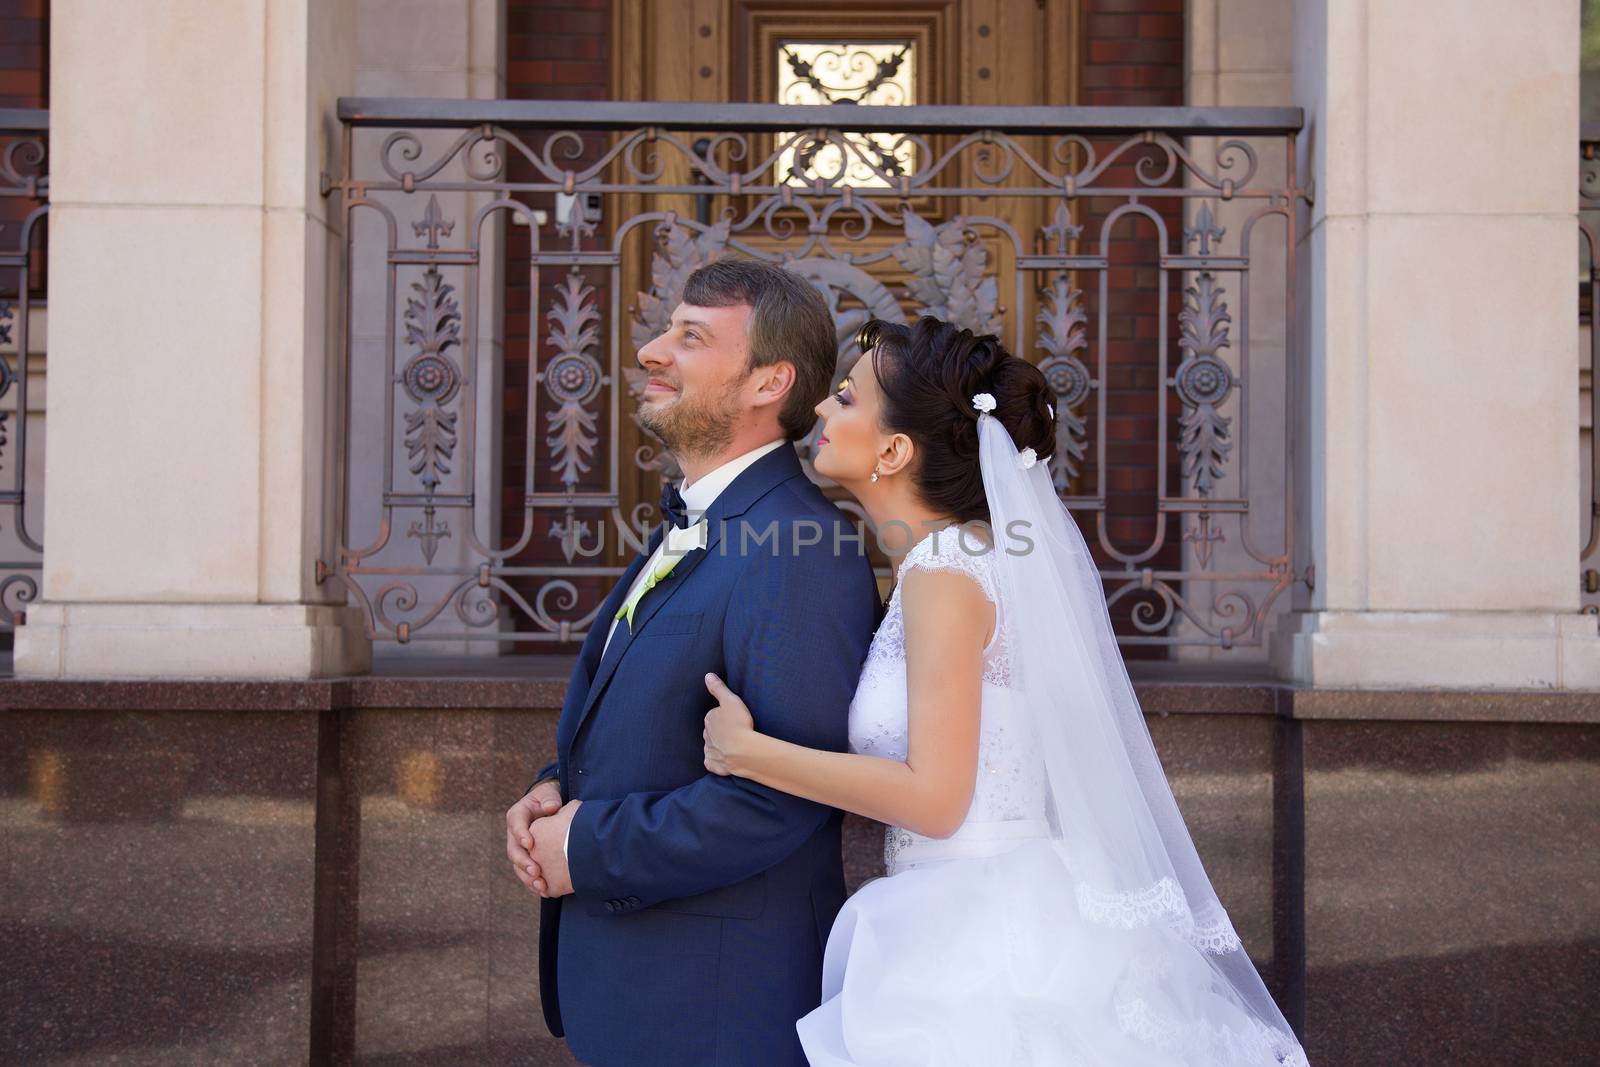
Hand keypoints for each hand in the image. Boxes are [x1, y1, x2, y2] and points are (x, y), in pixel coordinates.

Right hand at [506, 779, 561, 894]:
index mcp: (517, 815)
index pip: (516, 825)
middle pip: (514, 850)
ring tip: (540, 886)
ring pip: (518, 866)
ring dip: (528, 877)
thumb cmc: (549, 798)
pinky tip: (545, 891)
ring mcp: (519, 849)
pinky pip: (526, 874)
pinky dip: (534, 883)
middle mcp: (514, 834)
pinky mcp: (527, 859)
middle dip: (524, 862)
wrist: (550, 807)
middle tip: (535, 871)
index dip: (521, 835)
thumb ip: (549, 799)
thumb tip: (551, 808)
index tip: (530, 844)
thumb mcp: (548, 793)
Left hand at [703, 672, 756, 776]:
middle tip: (735, 731)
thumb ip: (718, 688)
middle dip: (720, 731)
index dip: (725, 716)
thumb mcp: (730, 700)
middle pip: (712, 731)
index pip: (715, 715)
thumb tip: (707, 676)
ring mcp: (710, 751)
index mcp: (709, 719)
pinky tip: (724, 760)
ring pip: (712, 746)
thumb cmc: (739, 724)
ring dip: (719, 745)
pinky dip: (716, 761)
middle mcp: (706, 735)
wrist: (744, 751)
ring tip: (733, 745)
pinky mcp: (715, 765)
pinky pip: (712, 763)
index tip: (734, 718)